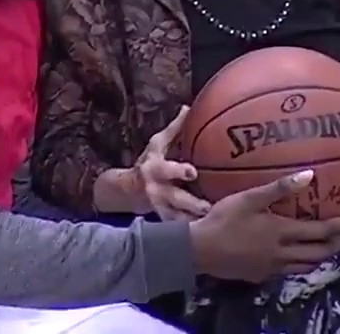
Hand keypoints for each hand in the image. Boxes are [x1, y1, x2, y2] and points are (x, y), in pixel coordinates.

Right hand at [134, 106, 211, 220]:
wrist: (125, 191)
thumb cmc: (147, 163)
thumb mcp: (157, 145)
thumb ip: (174, 129)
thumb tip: (190, 107)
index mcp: (155, 169)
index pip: (167, 169)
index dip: (179, 171)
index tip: (192, 172)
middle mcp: (156, 190)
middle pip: (176, 199)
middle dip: (192, 204)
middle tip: (209, 207)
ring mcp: (160, 208)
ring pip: (179, 218)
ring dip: (195, 220)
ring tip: (214, 222)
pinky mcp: (163, 221)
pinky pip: (179, 229)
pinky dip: (193, 230)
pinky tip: (209, 232)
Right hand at [190, 170, 339, 281]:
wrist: (200, 250)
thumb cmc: (224, 219)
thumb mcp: (250, 198)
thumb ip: (280, 188)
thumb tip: (310, 175)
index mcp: (282, 232)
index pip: (322, 232)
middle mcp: (283, 253)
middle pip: (321, 252)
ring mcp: (273, 267)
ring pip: (308, 265)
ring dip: (324, 255)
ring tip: (333, 245)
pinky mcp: (262, 275)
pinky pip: (290, 270)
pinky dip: (303, 262)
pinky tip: (300, 255)